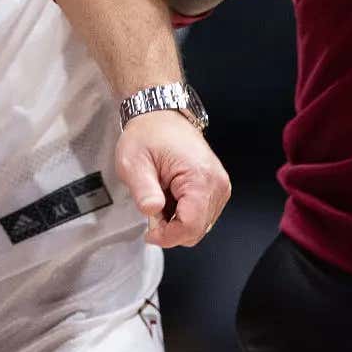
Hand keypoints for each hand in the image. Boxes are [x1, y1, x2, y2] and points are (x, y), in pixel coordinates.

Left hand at [115, 109, 230, 246]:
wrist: (159, 115)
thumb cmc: (147, 134)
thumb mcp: (133, 161)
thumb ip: (142, 189)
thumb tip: (152, 211)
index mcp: (200, 176)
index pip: (190, 226)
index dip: (168, 236)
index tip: (149, 231)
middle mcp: (216, 183)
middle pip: (197, 230)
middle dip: (170, 228)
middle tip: (151, 207)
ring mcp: (219, 185)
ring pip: (199, 225)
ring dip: (176, 221)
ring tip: (160, 196)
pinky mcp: (215, 187)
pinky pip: (201, 214)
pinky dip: (182, 213)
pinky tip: (169, 196)